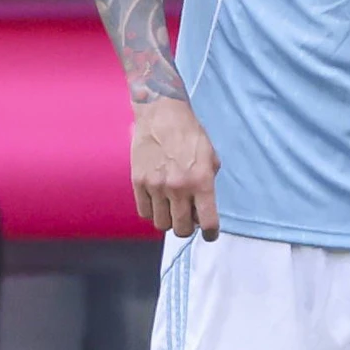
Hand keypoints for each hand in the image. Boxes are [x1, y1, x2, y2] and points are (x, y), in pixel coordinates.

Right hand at [131, 97, 220, 240]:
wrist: (162, 115)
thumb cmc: (190, 134)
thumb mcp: (210, 157)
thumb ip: (208, 183)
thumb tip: (201, 207)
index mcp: (201, 181)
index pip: (207, 222)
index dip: (210, 233)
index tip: (209, 235)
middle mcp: (178, 188)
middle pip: (181, 229)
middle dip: (187, 228)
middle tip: (189, 219)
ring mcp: (156, 187)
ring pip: (161, 224)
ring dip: (169, 221)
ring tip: (172, 209)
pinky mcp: (138, 183)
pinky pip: (144, 212)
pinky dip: (152, 212)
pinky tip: (158, 202)